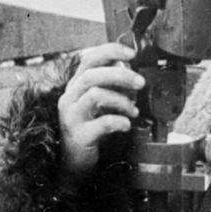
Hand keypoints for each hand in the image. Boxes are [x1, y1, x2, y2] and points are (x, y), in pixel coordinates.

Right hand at [57, 42, 144, 187]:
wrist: (75, 160)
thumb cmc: (91, 126)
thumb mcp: (99, 101)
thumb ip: (110, 84)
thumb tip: (128, 66)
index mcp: (76, 84)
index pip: (90, 59)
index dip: (110, 51)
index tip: (132, 54)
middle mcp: (70, 97)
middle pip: (92, 75)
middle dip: (121, 75)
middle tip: (140, 83)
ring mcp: (72, 116)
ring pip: (95, 95)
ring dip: (121, 100)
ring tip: (134, 110)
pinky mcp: (78, 135)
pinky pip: (101, 123)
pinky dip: (118, 120)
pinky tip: (127, 124)